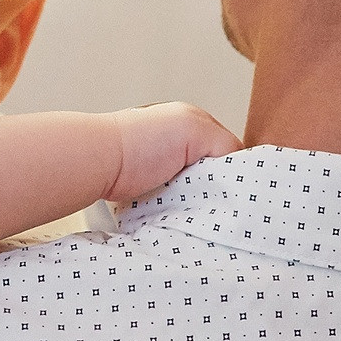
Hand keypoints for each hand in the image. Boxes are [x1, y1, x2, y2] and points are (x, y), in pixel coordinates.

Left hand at [105, 104, 240, 204]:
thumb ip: (224, 144)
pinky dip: (179, 211)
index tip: (237, 192)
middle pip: (213, 175)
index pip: (229, 153)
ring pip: (196, 193)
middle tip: (218, 205)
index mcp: (193, 125)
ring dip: (197, 202)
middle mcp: (179, 144)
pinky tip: (182, 215)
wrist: (100, 161)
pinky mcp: (149, 191)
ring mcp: (163, 168)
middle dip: (215, 189)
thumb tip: (240, 168)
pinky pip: (175, 205)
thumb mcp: (194, 130)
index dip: (234, 172)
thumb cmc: (140, 140)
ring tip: (200, 213)